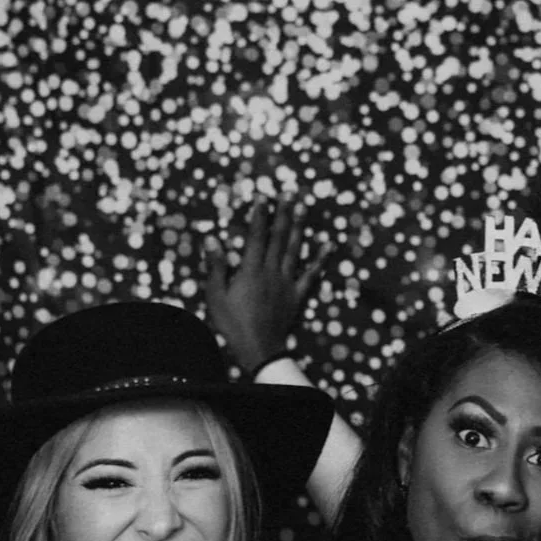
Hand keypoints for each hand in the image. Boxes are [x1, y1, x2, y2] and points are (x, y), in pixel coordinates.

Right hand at [204, 195, 324, 371]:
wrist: (259, 347)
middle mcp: (271, 271)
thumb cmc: (233, 323)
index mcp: (250, 269)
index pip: (255, 236)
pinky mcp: (297, 295)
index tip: (262, 196)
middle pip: (278, 237)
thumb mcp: (216, 296)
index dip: (259, 215)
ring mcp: (287, 282)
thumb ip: (217, 266)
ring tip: (303, 208)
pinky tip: (328, 246)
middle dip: (283, 213)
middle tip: (290, 193)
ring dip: (299, 227)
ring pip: (295, 249)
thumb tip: (213, 239)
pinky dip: (320, 259)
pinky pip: (311, 274)